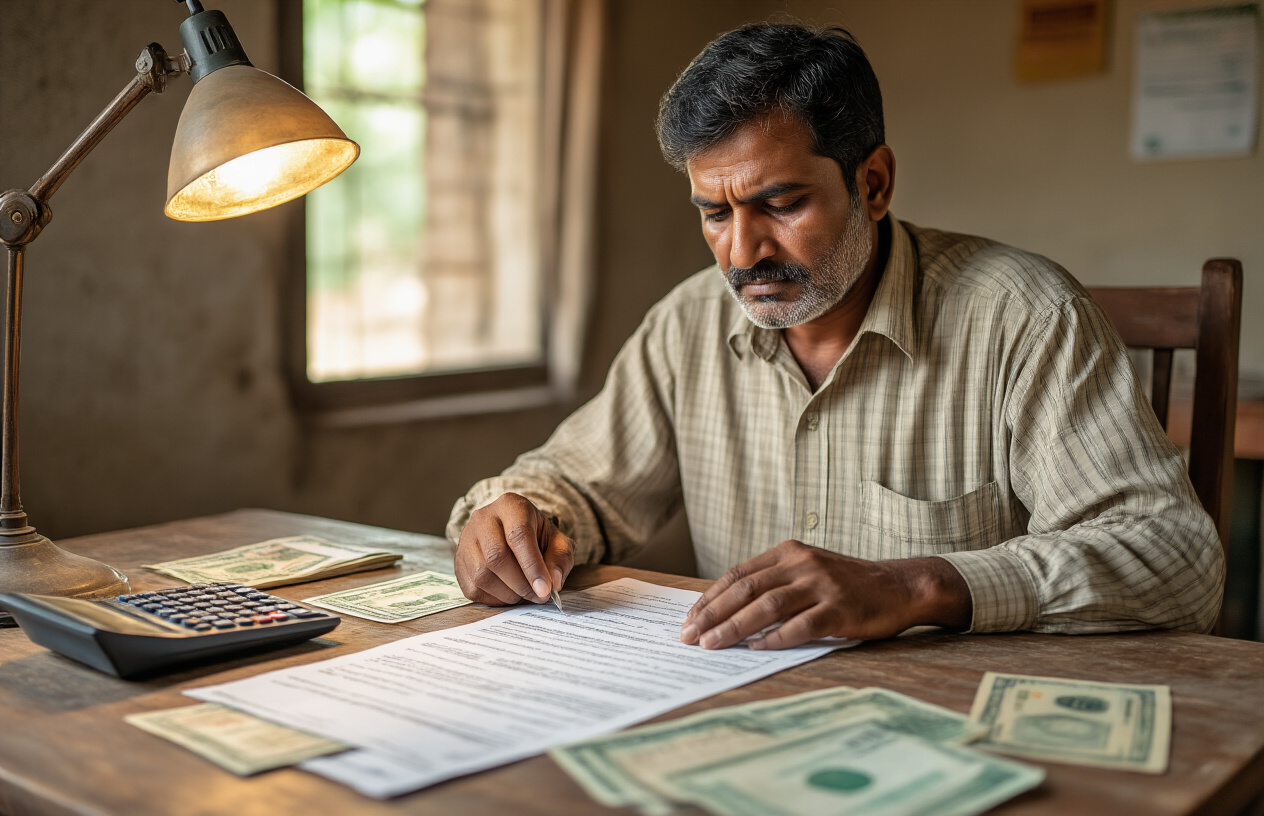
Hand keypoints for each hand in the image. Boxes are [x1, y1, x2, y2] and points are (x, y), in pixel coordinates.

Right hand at [455, 493, 574, 605]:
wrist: (511, 532)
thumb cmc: (536, 536)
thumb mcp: (556, 541)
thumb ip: (560, 558)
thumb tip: (553, 583)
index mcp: (511, 506)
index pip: (518, 536)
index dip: (532, 566)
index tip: (545, 590)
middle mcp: (483, 519)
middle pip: (496, 556)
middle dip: (521, 584)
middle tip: (538, 596)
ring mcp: (466, 539)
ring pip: (482, 574)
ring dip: (508, 593)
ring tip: (525, 595)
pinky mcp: (458, 561)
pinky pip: (472, 587)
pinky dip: (494, 599)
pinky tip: (509, 594)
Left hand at [679, 540, 970, 649]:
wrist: (899, 586)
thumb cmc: (847, 583)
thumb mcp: (808, 569)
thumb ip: (774, 581)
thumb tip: (727, 609)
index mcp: (789, 552)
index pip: (738, 575)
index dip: (710, 598)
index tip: (689, 619)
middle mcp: (803, 564)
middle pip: (746, 590)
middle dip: (712, 614)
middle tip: (689, 636)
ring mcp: (822, 586)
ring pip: (767, 607)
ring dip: (734, 628)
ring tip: (712, 645)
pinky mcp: (840, 610)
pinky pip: (800, 626)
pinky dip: (775, 639)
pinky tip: (756, 650)